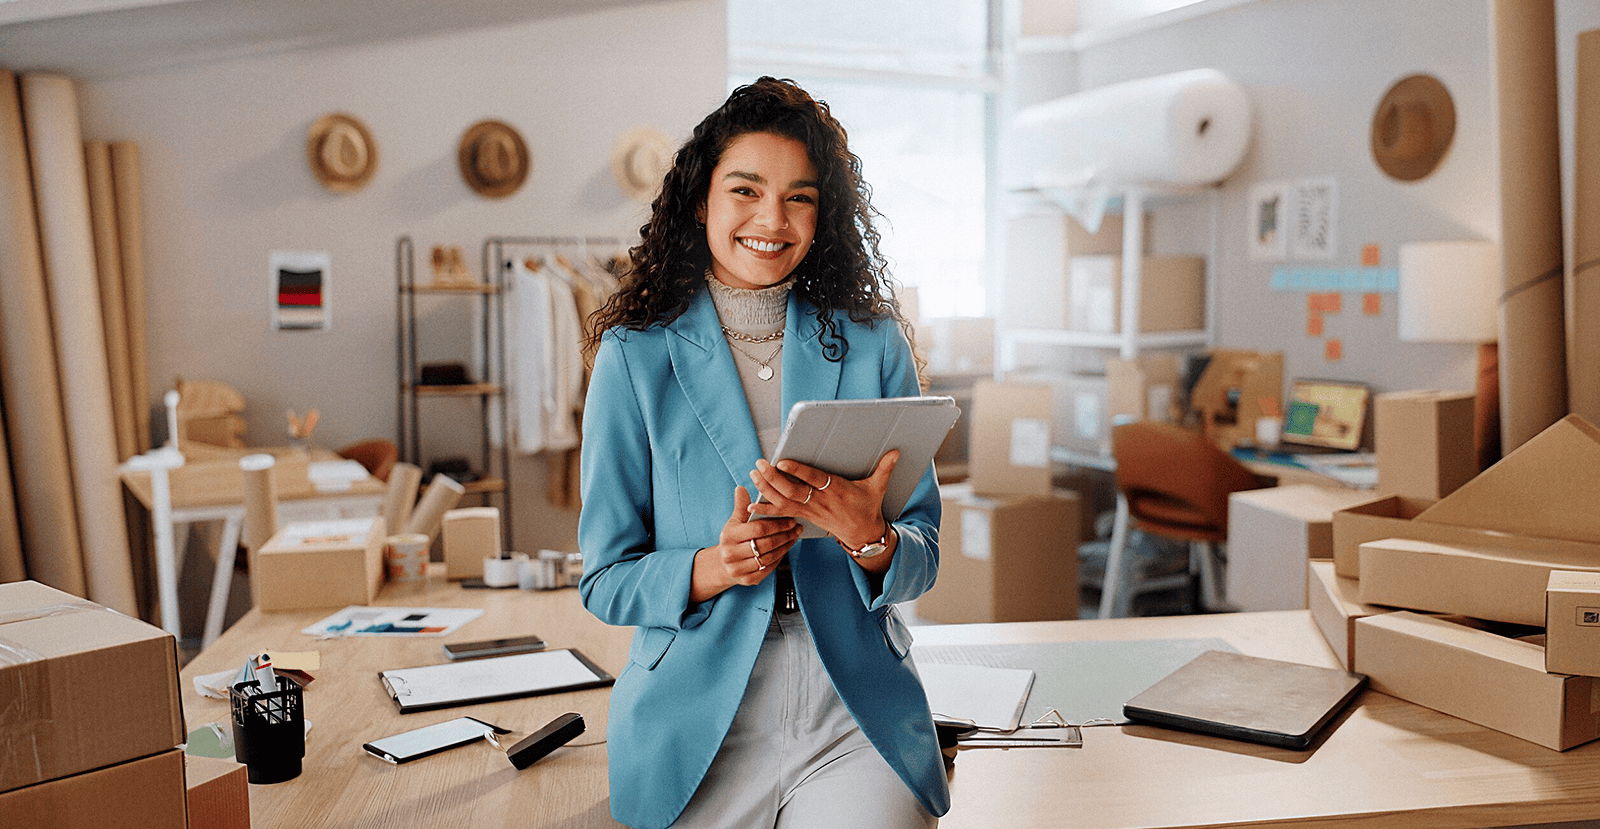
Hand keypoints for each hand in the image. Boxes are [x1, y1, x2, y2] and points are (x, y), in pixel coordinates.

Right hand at [690, 486, 799, 602]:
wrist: (723, 564)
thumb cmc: (733, 537)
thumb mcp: (734, 521)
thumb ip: (740, 506)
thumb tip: (741, 488)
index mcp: (728, 536)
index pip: (758, 529)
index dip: (777, 524)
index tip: (790, 519)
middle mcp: (731, 554)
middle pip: (766, 544)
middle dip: (784, 535)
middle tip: (797, 527)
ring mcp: (739, 569)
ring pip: (769, 557)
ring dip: (785, 546)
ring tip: (794, 536)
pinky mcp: (748, 580)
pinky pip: (769, 568)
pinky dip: (780, 558)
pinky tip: (786, 548)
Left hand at [747, 449, 897, 551]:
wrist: (863, 534)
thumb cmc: (867, 508)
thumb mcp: (877, 488)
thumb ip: (884, 469)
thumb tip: (896, 452)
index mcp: (836, 491)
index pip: (814, 479)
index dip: (798, 471)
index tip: (783, 462)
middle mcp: (820, 501)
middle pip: (793, 491)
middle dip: (774, 478)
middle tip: (760, 464)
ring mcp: (810, 511)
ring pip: (784, 501)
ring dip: (767, 489)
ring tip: (753, 475)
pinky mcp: (805, 516)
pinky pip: (782, 514)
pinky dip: (766, 510)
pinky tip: (751, 506)